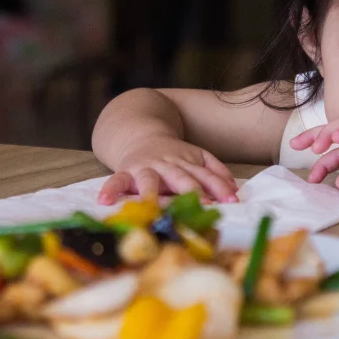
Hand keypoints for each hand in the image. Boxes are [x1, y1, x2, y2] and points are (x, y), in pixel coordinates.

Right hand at [98, 136, 238, 204]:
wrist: (140, 133)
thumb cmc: (172, 154)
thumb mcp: (198, 157)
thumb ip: (216, 172)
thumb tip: (234, 192)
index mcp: (187, 162)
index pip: (206, 175)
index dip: (218, 188)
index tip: (230, 202)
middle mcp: (167, 165)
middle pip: (181, 178)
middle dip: (190, 190)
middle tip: (200, 205)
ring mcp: (145, 168)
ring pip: (149, 179)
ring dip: (151, 192)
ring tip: (151, 204)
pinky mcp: (125, 172)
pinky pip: (116, 180)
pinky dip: (110, 189)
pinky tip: (104, 201)